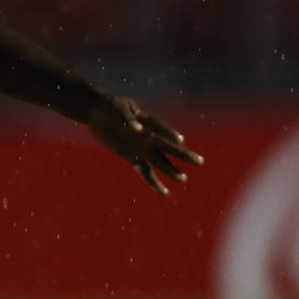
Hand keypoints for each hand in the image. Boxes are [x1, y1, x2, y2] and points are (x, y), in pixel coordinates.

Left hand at [86, 96, 203, 193]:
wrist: (99, 113)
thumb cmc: (110, 106)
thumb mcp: (117, 108)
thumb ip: (127, 118)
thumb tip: (138, 129)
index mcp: (147, 121)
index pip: (161, 127)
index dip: (169, 133)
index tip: (179, 140)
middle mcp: (149, 136)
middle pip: (168, 147)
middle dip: (183, 154)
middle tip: (200, 161)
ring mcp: (142, 147)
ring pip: (160, 161)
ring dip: (171, 170)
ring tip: (183, 179)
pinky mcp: (133, 157)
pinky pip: (145, 171)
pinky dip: (153, 181)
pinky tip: (163, 192)